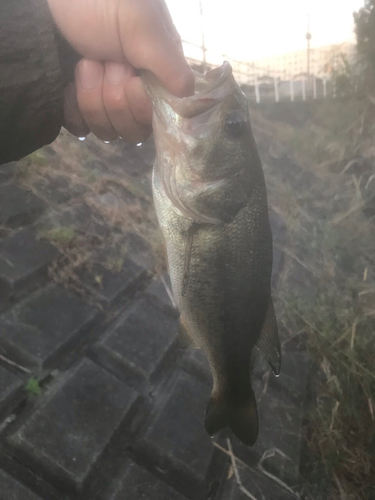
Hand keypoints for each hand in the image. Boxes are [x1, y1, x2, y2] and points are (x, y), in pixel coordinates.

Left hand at [47, 0, 193, 141]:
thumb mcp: (143, 25)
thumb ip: (170, 65)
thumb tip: (189, 98)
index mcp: (157, 75)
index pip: (160, 118)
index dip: (142, 106)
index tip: (132, 79)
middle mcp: (134, 91)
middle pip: (132, 130)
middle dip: (113, 96)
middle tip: (105, 60)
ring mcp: (104, 99)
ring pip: (106, 131)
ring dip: (91, 96)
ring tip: (85, 61)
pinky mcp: (77, 104)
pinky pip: (80, 128)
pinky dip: (72, 107)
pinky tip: (69, 82)